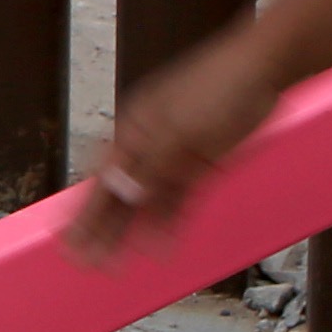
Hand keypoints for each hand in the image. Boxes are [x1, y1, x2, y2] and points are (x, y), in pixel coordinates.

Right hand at [64, 26, 286, 261]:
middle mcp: (149, 146)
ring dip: (131, 232)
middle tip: (85, 262)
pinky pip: (179, 200)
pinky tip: (159, 244)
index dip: (84, 216)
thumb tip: (121, 189)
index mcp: (133, 132)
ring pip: (147, 202)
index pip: (101, 183)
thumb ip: (151, 163)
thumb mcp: (181, 128)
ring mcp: (176, 156)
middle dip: (101, 231)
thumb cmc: (218, 85)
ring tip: (114, 263)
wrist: (263, 68)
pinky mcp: (202, 163)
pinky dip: (167, 222)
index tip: (68, 244)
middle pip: (119, 196)